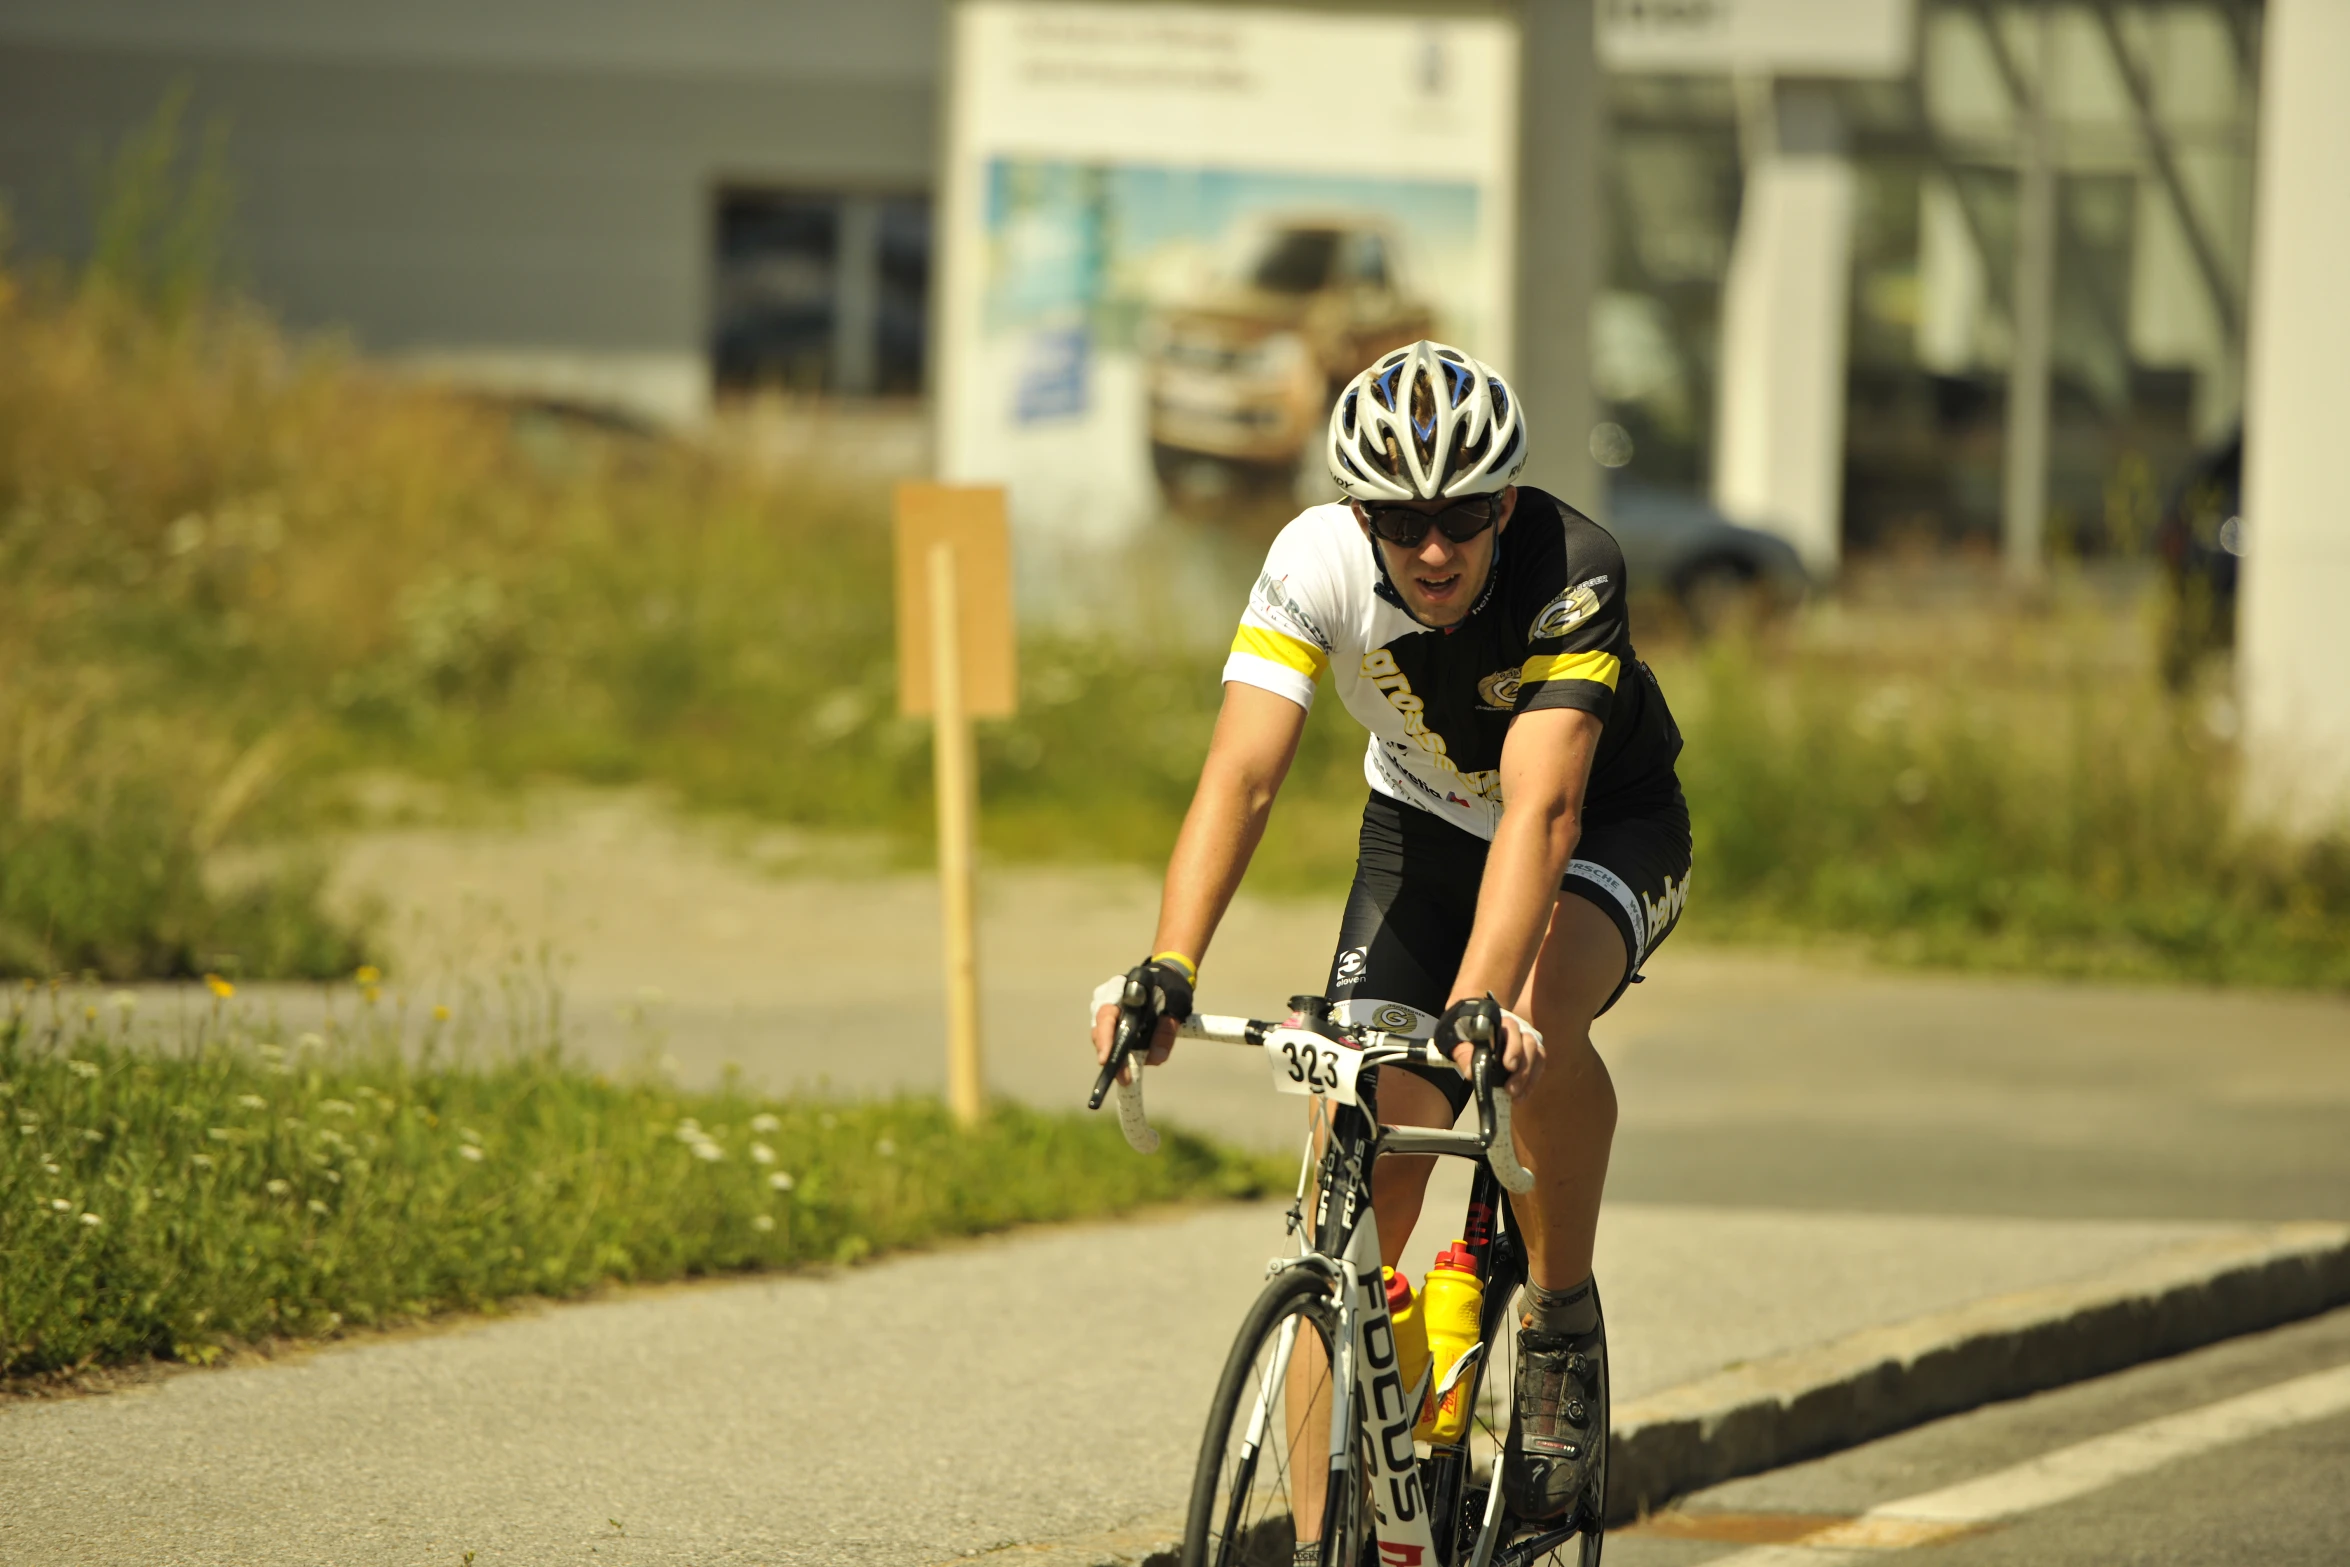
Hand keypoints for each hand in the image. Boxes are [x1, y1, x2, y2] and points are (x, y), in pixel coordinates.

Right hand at [1088, 956, 1194, 1073]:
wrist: (1168, 978)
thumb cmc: (1171, 988)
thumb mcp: (1176, 1005)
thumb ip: (1166, 1030)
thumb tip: (1156, 1058)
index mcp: (1121, 987)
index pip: (1106, 1014)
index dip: (1105, 1038)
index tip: (1105, 1059)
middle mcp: (1106, 997)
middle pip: (1100, 1029)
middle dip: (1110, 1055)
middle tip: (1124, 1078)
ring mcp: (1104, 1008)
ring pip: (1102, 1037)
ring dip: (1116, 1056)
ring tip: (1128, 1075)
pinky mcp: (1109, 1020)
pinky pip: (1109, 1038)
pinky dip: (1120, 1052)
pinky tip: (1129, 1064)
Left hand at [1437, 996, 1545, 1099]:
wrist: (1472, 1027)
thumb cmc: (1465, 1032)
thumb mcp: (1459, 1042)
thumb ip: (1464, 1055)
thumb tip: (1472, 1075)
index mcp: (1499, 1020)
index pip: (1511, 1028)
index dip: (1514, 1047)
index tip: (1509, 1066)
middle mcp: (1518, 1027)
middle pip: (1529, 1043)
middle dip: (1523, 1068)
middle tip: (1510, 1089)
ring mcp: (1527, 1038)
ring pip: (1538, 1054)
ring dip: (1528, 1077)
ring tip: (1515, 1096)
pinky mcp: (1532, 1051)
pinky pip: (1539, 1065)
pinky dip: (1531, 1082)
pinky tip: (1521, 1096)